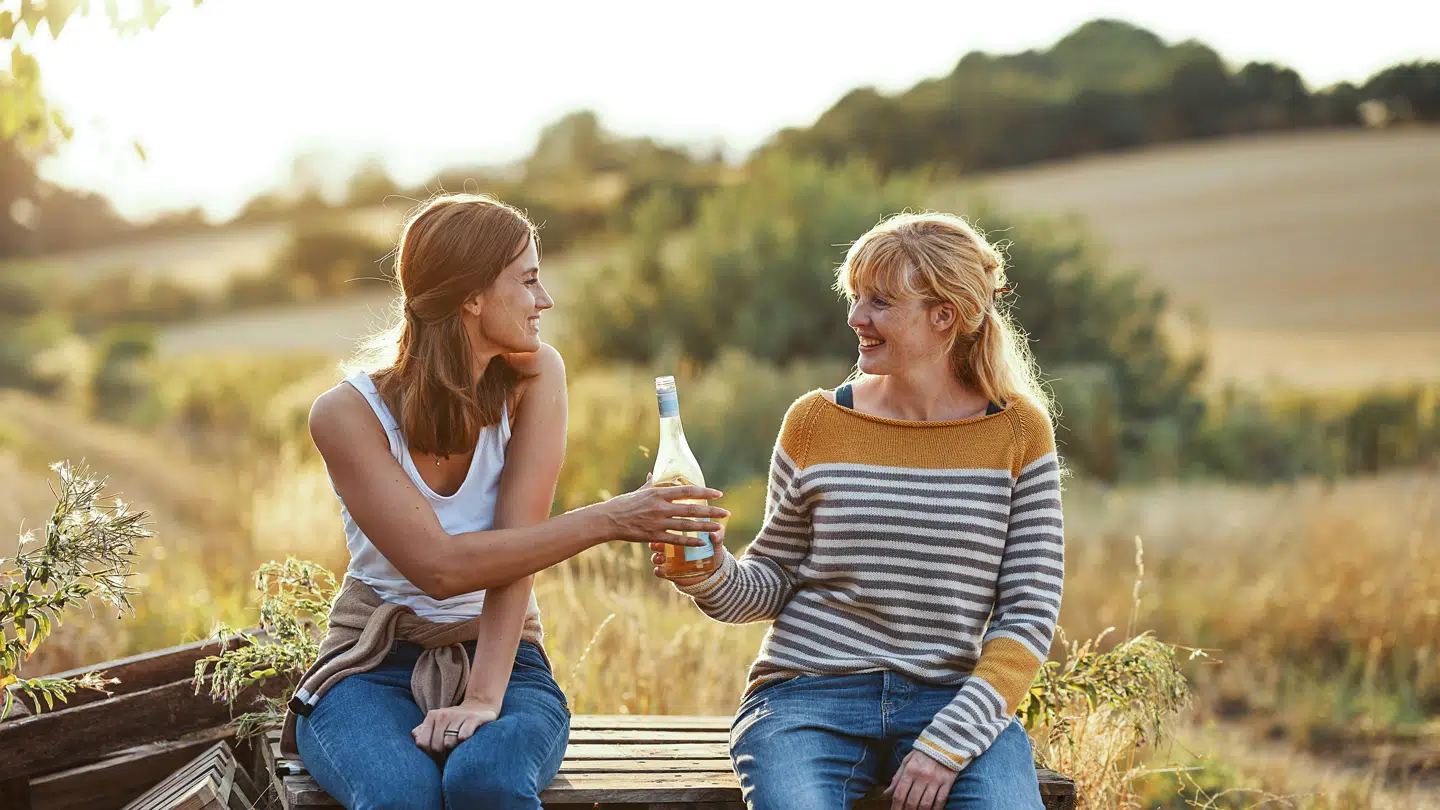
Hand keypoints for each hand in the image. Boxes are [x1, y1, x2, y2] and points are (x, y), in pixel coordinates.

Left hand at [411, 697, 498, 754]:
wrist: (480, 707)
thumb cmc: (455, 721)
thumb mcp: (437, 724)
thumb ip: (423, 731)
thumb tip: (415, 737)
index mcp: (432, 716)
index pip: (423, 743)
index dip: (430, 755)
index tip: (438, 757)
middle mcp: (444, 714)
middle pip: (436, 746)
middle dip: (442, 757)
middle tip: (449, 758)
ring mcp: (458, 715)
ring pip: (449, 743)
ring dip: (454, 751)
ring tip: (458, 750)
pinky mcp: (473, 718)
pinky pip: (463, 736)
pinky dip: (464, 741)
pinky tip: (466, 741)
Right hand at [600, 475, 726, 544]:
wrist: (608, 519)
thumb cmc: (623, 503)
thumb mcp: (639, 491)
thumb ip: (651, 483)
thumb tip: (655, 473)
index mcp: (659, 493)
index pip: (687, 491)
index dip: (704, 492)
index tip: (719, 494)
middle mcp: (661, 507)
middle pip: (691, 509)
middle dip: (711, 511)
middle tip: (726, 513)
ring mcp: (658, 522)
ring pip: (686, 526)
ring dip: (705, 527)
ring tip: (719, 528)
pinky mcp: (654, 536)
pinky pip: (675, 539)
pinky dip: (690, 542)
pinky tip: (702, 543)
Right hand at [651, 526, 723, 584]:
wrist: (713, 573)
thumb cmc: (712, 553)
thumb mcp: (715, 544)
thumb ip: (717, 537)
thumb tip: (716, 531)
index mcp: (682, 537)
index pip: (671, 530)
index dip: (666, 529)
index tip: (664, 527)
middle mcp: (673, 548)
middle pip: (660, 544)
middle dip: (656, 544)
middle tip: (656, 545)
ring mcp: (671, 561)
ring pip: (658, 557)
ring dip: (655, 557)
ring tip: (658, 558)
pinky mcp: (671, 573)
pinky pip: (661, 572)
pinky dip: (659, 571)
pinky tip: (659, 570)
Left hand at [882, 749, 958, 809]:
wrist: (945, 742)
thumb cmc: (923, 754)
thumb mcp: (907, 762)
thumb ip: (897, 779)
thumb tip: (886, 794)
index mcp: (910, 770)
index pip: (900, 794)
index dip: (896, 807)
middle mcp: (922, 776)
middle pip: (912, 801)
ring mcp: (935, 780)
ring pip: (926, 804)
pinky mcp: (947, 782)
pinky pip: (940, 801)